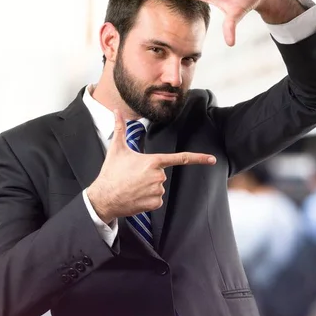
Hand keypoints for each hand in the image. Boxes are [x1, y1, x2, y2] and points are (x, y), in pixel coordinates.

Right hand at [87, 110, 216, 222]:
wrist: (104, 197)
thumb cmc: (111, 172)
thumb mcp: (116, 149)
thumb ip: (120, 128)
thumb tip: (116, 110)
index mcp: (153, 161)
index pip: (180, 158)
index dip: (198, 158)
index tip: (212, 159)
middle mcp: (158, 176)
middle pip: (161, 174)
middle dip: (150, 175)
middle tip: (133, 176)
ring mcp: (157, 191)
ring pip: (159, 188)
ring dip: (148, 188)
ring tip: (132, 187)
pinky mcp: (154, 204)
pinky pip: (157, 200)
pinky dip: (147, 199)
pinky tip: (135, 197)